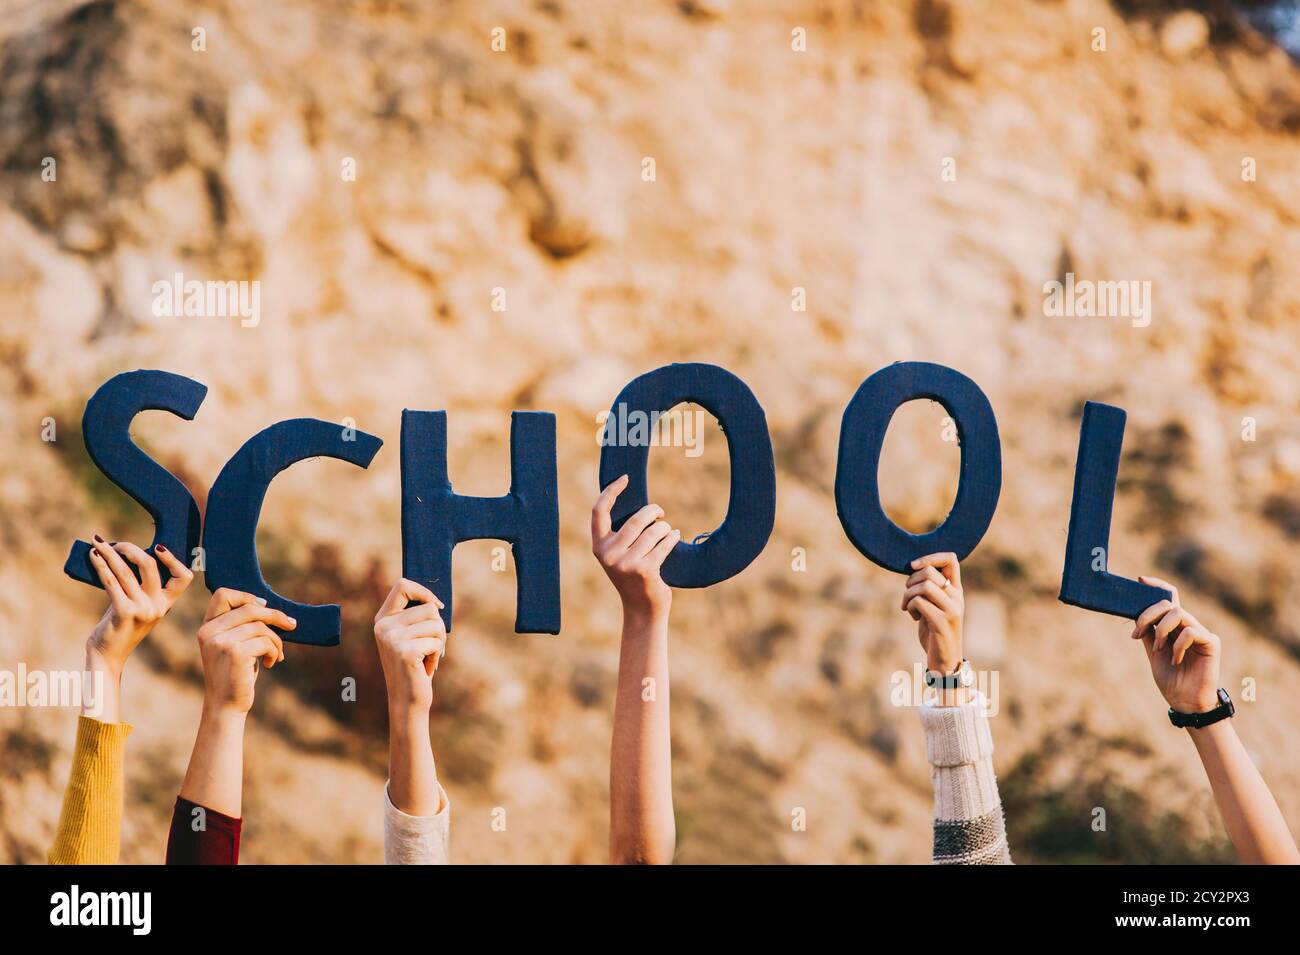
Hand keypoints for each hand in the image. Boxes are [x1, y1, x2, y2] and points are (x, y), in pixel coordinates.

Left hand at [85, 536, 193, 674]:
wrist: (107, 656)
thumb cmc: (118, 628)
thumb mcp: (137, 607)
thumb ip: (138, 588)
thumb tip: (123, 558)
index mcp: (165, 604)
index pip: (183, 578)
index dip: (174, 559)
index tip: (158, 547)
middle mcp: (158, 606)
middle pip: (150, 565)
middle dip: (129, 549)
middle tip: (114, 544)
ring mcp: (143, 610)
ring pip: (126, 571)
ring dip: (109, 553)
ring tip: (97, 543)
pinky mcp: (124, 612)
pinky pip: (111, 582)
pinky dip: (101, 566)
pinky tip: (93, 556)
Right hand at [195, 589, 293, 715]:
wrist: (226, 705)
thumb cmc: (235, 674)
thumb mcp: (232, 646)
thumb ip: (240, 626)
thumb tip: (268, 606)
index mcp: (206, 627)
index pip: (222, 594)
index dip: (246, 596)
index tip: (264, 607)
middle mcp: (209, 632)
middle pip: (249, 609)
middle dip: (275, 615)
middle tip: (292, 625)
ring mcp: (221, 642)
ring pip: (261, 627)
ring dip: (276, 640)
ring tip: (277, 654)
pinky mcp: (235, 653)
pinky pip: (266, 642)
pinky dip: (275, 651)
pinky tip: (271, 663)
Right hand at [373, 578, 447, 715]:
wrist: (406, 700)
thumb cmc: (415, 666)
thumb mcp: (411, 636)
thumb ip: (417, 616)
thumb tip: (437, 601)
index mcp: (382, 619)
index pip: (402, 585)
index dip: (424, 591)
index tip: (437, 606)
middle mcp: (383, 626)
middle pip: (429, 607)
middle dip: (438, 627)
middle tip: (431, 647)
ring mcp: (392, 639)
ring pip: (436, 624)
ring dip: (439, 642)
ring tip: (427, 657)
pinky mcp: (405, 652)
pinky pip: (436, 642)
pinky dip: (437, 655)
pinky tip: (425, 667)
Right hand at [591, 474, 680, 619]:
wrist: (642, 609)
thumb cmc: (633, 576)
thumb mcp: (619, 555)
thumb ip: (621, 534)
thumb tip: (639, 504)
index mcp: (598, 546)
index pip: (599, 511)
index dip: (611, 491)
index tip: (625, 478)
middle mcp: (608, 554)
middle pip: (635, 519)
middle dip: (652, 512)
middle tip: (661, 513)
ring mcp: (625, 563)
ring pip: (653, 531)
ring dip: (665, 528)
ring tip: (669, 531)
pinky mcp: (644, 570)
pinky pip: (663, 544)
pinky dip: (672, 538)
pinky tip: (675, 537)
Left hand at [902, 552, 963, 674]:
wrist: (945, 660)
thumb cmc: (934, 631)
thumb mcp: (934, 606)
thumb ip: (930, 589)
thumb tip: (914, 568)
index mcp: (956, 590)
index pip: (951, 559)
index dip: (930, 557)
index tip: (914, 566)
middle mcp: (957, 597)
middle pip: (929, 572)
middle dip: (910, 580)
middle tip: (908, 595)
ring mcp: (951, 610)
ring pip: (924, 586)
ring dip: (908, 595)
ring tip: (908, 607)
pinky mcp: (942, 622)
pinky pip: (919, 602)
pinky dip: (910, 607)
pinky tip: (914, 617)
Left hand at [1133, 576, 1220, 713]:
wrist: (1185, 702)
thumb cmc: (1171, 679)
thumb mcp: (1153, 652)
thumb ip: (1147, 632)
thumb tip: (1134, 612)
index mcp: (1174, 626)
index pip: (1169, 598)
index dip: (1156, 585)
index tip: (1140, 580)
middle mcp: (1188, 625)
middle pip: (1168, 603)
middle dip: (1147, 614)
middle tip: (1138, 633)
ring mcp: (1201, 633)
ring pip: (1178, 613)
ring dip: (1161, 630)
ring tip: (1158, 649)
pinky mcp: (1211, 643)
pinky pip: (1191, 632)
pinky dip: (1178, 645)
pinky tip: (1176, 660)